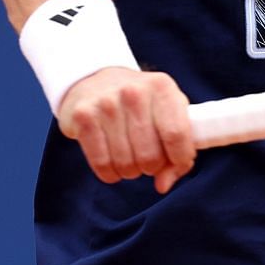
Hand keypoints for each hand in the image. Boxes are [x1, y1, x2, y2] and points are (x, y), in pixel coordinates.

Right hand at [56, 67, 196, 193]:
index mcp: (161, 87)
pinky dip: (110, 173)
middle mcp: (134, 92)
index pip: (177, 135)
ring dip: (130, 171)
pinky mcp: (83, 117)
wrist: (94, 80)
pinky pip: (102, 165)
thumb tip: (163, 184)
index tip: (178, 164)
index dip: (180, 159)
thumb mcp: (166, 112)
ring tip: (129, 156)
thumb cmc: (140, 103)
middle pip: (150, 156)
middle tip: (147, 157)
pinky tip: (112, 161)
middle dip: (152, 167)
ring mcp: (106, 104)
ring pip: (126, 164)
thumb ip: (177, 147)